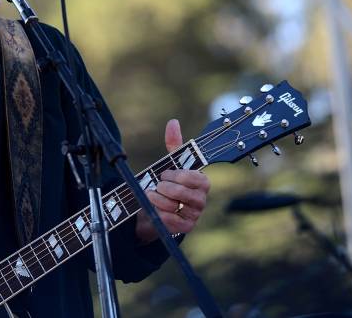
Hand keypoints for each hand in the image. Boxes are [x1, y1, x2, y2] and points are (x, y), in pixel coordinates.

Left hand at [135, 119, 210, 242]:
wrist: (155, 209)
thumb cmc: (167, 184)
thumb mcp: (170, 164)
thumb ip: (174, 145)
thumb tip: (173, 122)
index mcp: (201, 182)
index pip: (194, 177)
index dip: (176, 175)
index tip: (165, 174)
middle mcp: (201, 199)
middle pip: (181, 192)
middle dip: (163, 187)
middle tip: (157, 186)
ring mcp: (194, 215)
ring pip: (173, 205)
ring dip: (156, 199)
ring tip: (150, 195)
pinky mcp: (185, 228)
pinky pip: (170, 220)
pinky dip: (158, 212)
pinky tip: (152, 208)